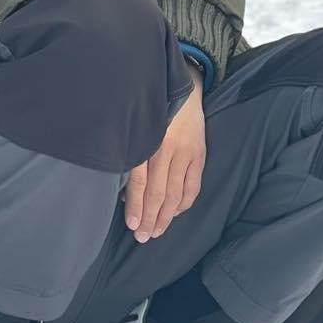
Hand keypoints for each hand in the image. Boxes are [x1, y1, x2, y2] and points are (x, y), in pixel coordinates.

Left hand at [124, 69, 205, 242]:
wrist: (179, 85)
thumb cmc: (148, 106)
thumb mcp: (133, 123)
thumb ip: (129, 152)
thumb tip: (122, 189)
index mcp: (146, 140)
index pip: (140, 181)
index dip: (136, 206)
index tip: (132, 225)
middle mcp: (167, 147)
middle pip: (158, 192)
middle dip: (150, 218)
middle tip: (142, 237)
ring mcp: (186, 152)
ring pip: (176, 193)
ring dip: (166, 217)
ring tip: (156, 231)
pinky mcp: (200, 154)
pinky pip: (193, 186)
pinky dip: (183, 203)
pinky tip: (174, 213)